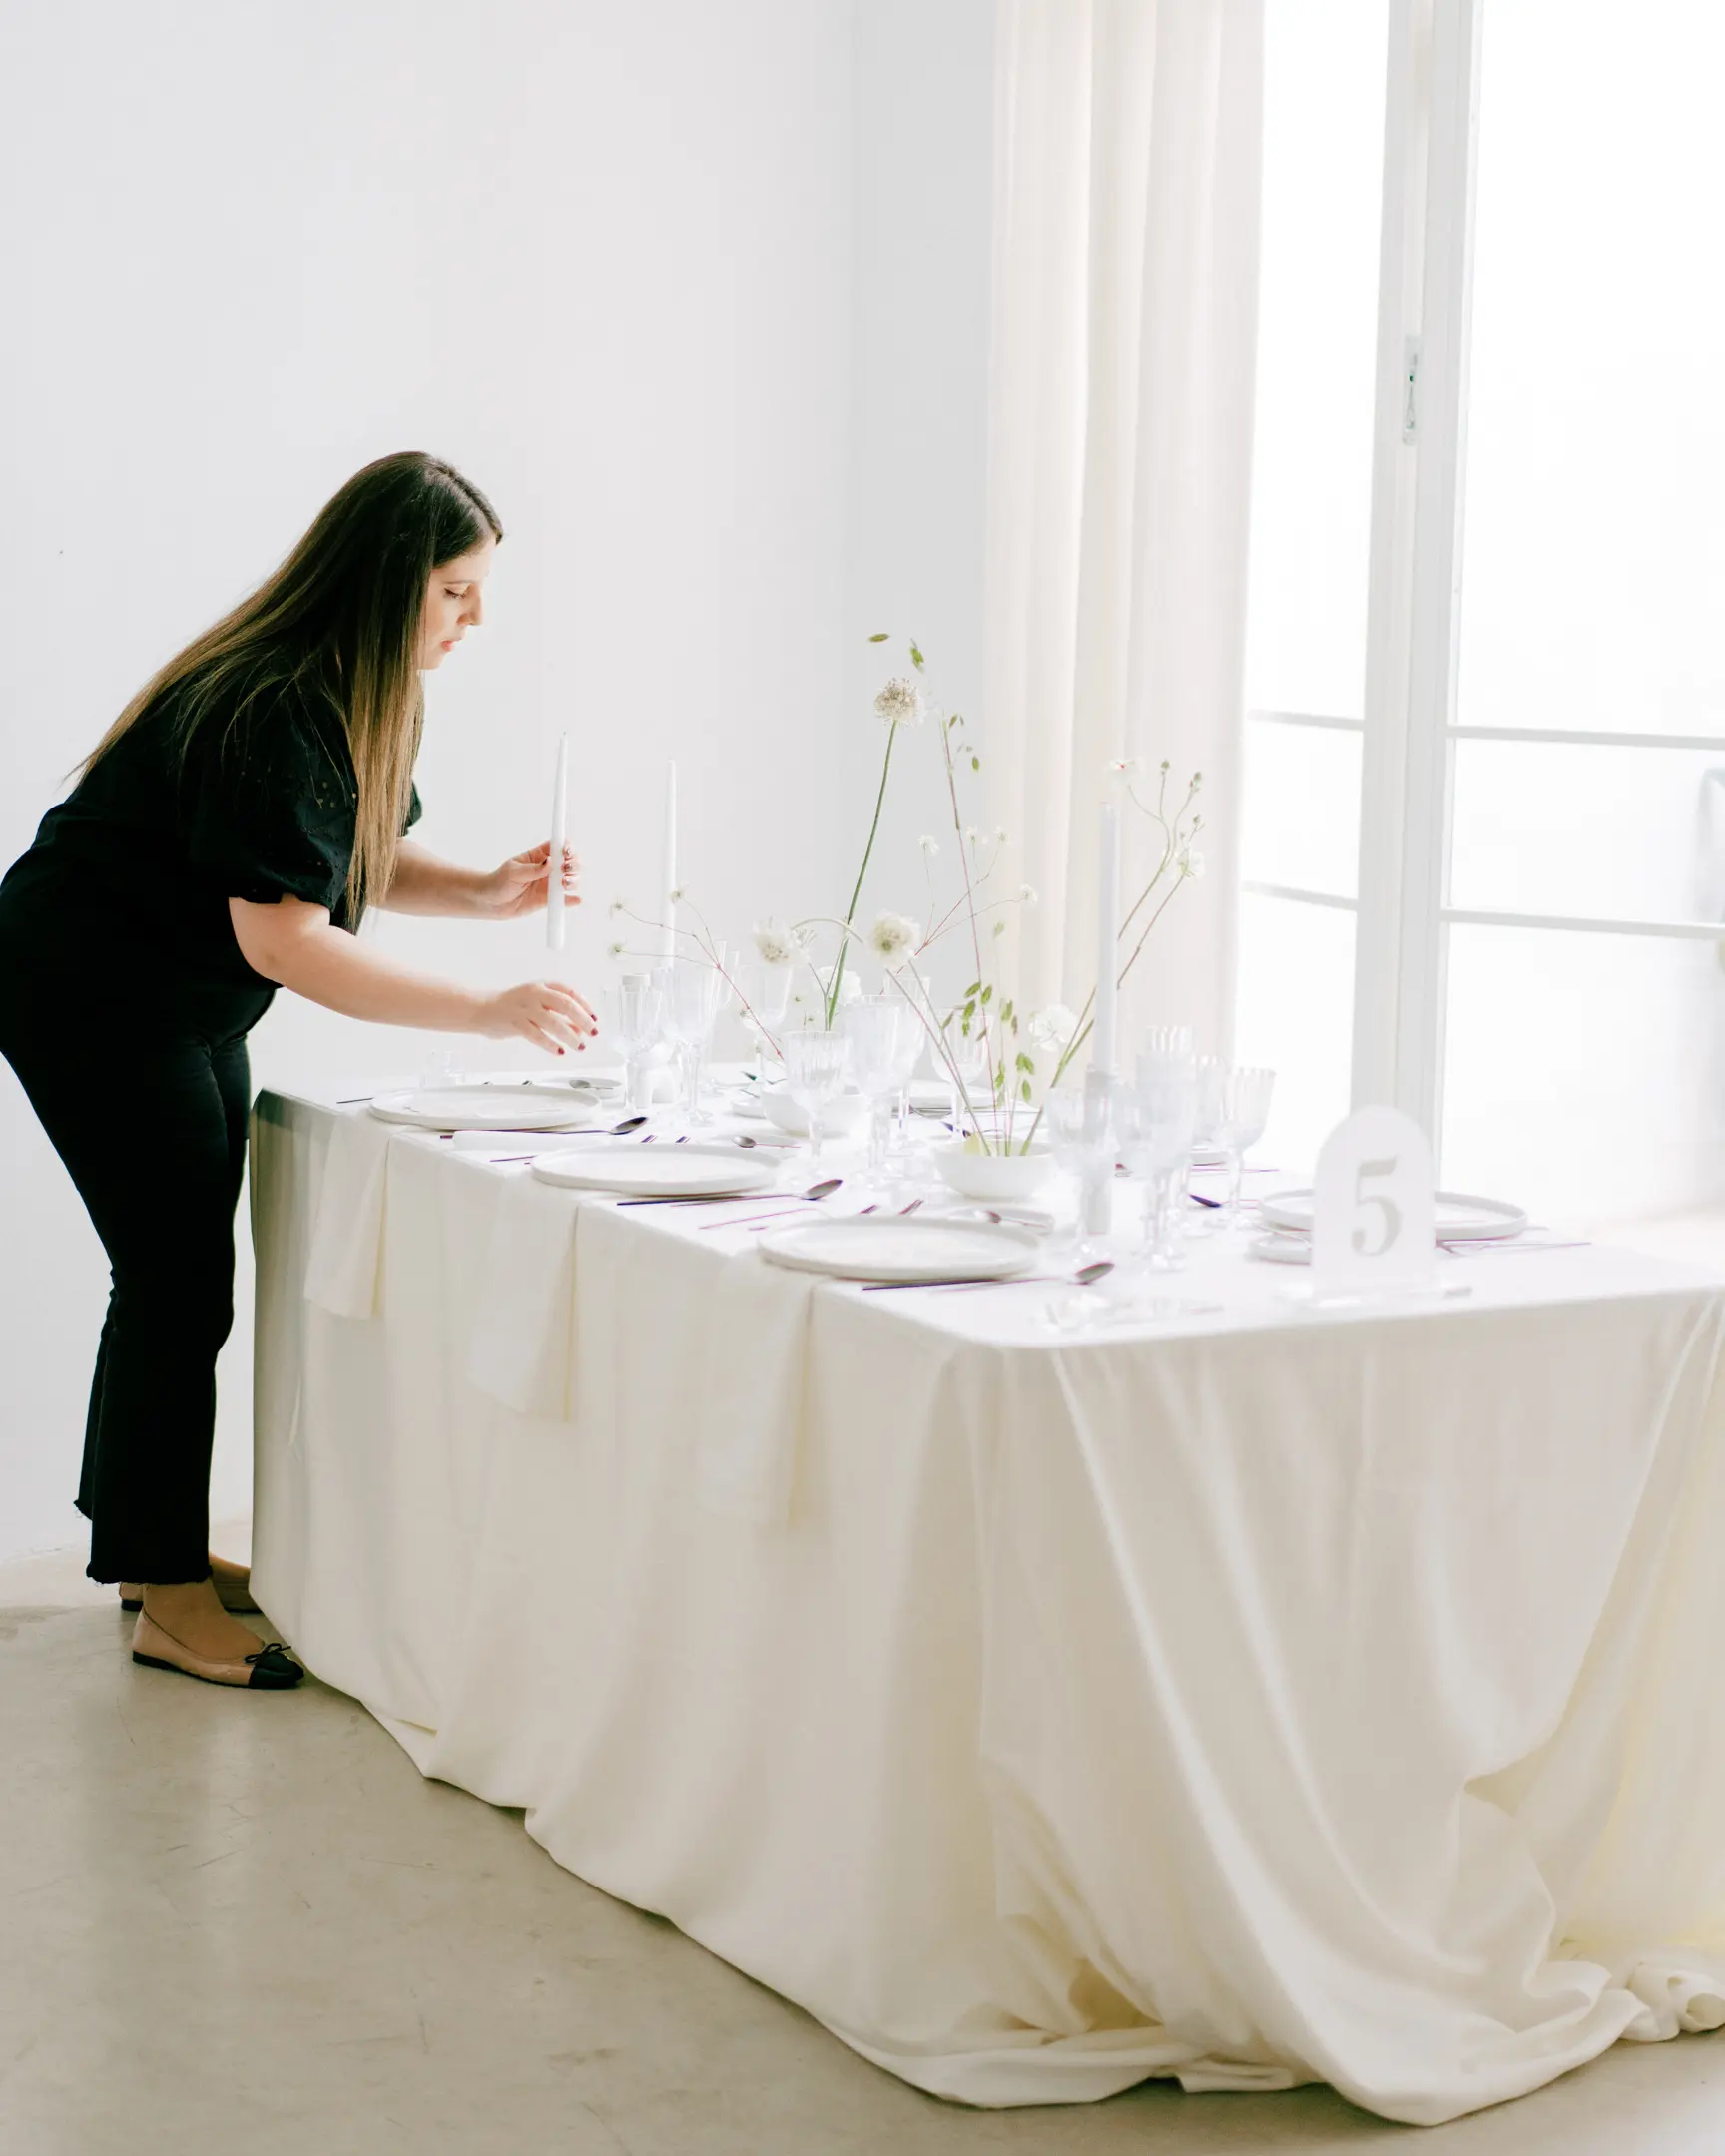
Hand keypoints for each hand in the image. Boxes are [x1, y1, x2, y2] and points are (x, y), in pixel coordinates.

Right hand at [476, 980, 598, 1056]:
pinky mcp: (515, 1023)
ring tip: (579, 1045)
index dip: (585, 1005)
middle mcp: (534, 994)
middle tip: (592, 1032)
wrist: (482, 1009)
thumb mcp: (538, 1005)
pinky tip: (559, 1050)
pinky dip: (550, 1044)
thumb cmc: (512, 1006)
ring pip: (553, 1022)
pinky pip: (536, 1035)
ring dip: (570, 1035)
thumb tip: (580, 1028)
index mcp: (542, 986)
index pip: (569, 992)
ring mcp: (524, 1008)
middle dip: (583, 1020)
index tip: (594, 1017)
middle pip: (565, 1005)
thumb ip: (559, 1014)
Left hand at [478, 842, 580, 919]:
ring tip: (565, 884)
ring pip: (571, 880)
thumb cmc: (499, 882)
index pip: (558, 847)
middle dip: (574, 864)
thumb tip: (550, 863)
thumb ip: (533, 869)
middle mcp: (548, 869)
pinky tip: (576, 900)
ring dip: (574, 881)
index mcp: (539, 856)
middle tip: (566, 870)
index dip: (567, 847)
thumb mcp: (513, 873)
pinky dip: (572, 900)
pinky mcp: (548, 900)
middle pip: (570, 862)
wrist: (491, 902)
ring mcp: (549, 884)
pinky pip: (564, 900)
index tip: (566, 853)